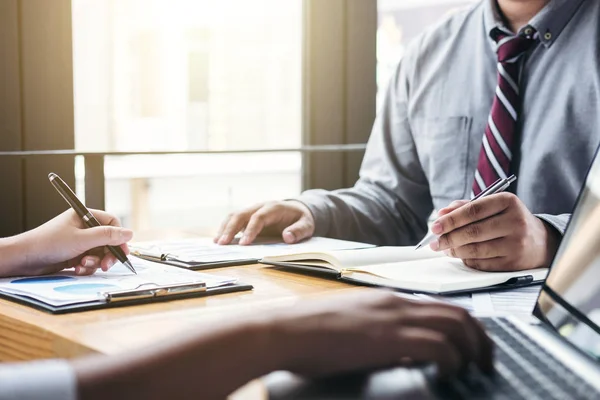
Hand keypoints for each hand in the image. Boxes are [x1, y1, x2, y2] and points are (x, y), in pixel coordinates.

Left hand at [17, 209, 132, 275]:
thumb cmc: (48, 243)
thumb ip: (107, 236)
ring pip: (100, 252)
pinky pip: (90, 261)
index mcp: (84, 216)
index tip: (122, 250)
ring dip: (95, 262)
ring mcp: (79, 242)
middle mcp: (83, 228)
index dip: (118, 236)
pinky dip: (87, 267)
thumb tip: (129, 233)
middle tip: (106, 264)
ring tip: (84, 265)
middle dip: (108, 253)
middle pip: (108, 240)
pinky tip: (77, 268)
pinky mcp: (75, 255)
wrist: (25, 259)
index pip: (112, 223)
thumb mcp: (82, 239)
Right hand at [215, 201, 314, 244]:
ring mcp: (253, 211)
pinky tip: (220, 239)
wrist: (297, 210)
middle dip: (231, 228)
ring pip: (234, 215)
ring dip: (225, 228)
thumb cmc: (302, 219)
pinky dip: (226, 228)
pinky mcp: (248, 217)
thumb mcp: (307, 225)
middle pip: (241, 214)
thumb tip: (287, 237)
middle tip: (222, 243)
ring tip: (217, 242)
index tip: (244, 244)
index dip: (250, 230)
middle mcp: (260, 207)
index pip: (259, 217)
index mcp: (274, 208)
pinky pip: (234, 220)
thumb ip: (299, 231)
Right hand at [271, 291, 493, 378]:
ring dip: (474, 348)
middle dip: (480, 338)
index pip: (440, 306)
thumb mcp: (348, 323)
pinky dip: (452, 359)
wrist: (287, 329)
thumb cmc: (307, 330)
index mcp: (387, 299)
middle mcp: (397, 303)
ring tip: (477, 369)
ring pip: (456, 324)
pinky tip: (450, 373)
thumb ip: (374, 328)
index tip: (470, 346)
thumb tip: (392, 346)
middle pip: (458, 312)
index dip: (464, 326)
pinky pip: (438, 345)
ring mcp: (394, 318)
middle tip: (486, 360)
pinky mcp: (389, 338)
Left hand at [429, 193, 559, 270]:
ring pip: (475, 249)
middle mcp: (514, 222)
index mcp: (508, 202)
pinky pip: (481, 263)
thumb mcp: (494, 206)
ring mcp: (515, 244)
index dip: (451, 219)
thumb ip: (467, 207)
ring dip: (454, 250)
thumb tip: (442, 213)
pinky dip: (466, 260)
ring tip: (444, 248)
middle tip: (435, 241)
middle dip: (448, 237)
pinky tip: (460, 255)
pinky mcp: (513, 263)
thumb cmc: (510, 221)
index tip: (435, 225)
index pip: (473, 210)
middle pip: (473, 231)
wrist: (541, 242)